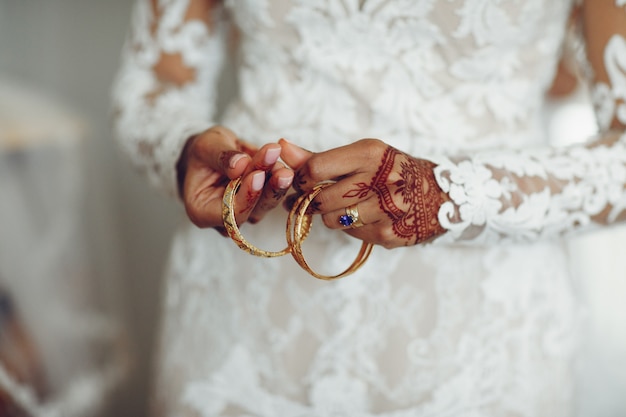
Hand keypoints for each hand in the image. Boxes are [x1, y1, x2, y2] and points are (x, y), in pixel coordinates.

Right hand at [177, 126, 293, 230]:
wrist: (212, 152)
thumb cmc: (203, 152)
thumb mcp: (205, 147)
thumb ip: (221, 156)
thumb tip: (240, 164)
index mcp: (202, 212)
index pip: (228, 213)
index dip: (245, 196)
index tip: (257, 174)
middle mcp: (225, 219)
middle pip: (252, 211)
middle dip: (267, 188)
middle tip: (281, 169)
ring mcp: (246, 213)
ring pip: (266, 203)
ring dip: (277, 182)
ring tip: (283, 162)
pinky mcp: (261, 203)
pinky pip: (273, 192)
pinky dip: (278, 176)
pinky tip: (283, 160)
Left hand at [280, 138, 448, 247]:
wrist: (440, 195)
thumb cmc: (391, 171)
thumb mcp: (361, 155)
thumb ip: (318, 157)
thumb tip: (281, 147)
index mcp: (370, 153)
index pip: (315, 169)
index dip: (300, 180)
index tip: (300, 183)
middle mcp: (380, 180)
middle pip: (320, 199)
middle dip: (309, 202)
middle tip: (311, 200)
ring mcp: (386, 210)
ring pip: (332, 221)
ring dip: (331, 216)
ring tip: (344, 206)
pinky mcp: (389, 235)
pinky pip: (352, 235)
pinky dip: (352, 228)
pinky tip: (365, 217)